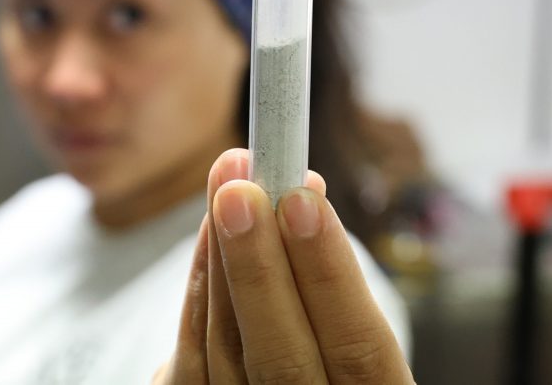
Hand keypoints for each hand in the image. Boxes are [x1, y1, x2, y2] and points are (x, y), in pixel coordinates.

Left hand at [154, 149, 414, 383]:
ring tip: (226, 189)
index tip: (304, 203)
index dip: (332, 279)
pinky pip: (190, 362)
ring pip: (227, 356)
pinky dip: (199, 291)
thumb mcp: (353, 339)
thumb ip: (332, 290)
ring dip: (221, 264)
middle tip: (240, 193)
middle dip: (258, 270)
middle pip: (284, 363)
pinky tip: (209, 236)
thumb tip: (301, 196)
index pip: (361, 353)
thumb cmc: (332, 360)